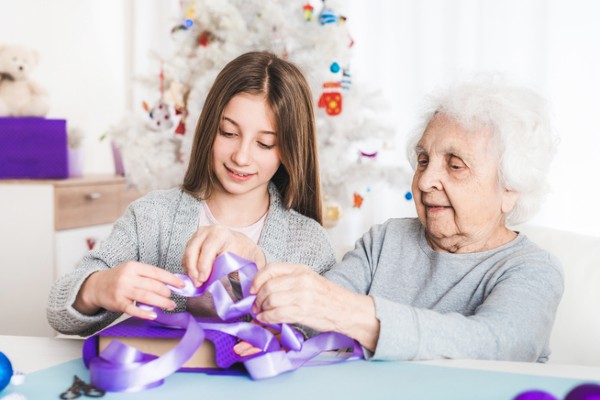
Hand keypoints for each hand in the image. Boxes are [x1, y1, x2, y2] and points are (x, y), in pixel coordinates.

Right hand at [73, 261, 184, 319]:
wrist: (95, 286)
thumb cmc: (118, 278)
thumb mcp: (131, 271)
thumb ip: (147, 275)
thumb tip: (170, 282)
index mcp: (133, 267)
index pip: (156, 272)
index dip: (171, 279)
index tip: (182, 284)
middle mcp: (128, 277)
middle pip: (152, 285)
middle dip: (166, 292)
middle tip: (173, 297)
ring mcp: (122, 290)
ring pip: (146, 296)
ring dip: (161, 302)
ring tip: (170, 305)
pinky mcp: (117, 303)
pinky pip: (133, 309)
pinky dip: (144, 313)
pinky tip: (154, 315)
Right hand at [182, 225, 265, 286]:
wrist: (241, 243)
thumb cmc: (246, 252)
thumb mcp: (254, 260)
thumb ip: (251, 271)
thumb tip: (248, 288)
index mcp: (222, 234)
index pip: (208, 248)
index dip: (204, 264)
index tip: (204, 279)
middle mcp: (208, 231)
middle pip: (193, 250)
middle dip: (194, 269)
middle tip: (198, 284)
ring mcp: (198, 236)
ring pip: (187, 253)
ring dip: (189, 270)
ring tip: (196, 283)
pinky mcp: (192, 242)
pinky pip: (185, 256)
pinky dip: (188, 268)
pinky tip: (195, 277)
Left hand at [250, 263, 380, 350]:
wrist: (346, 309)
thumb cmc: (326, 296)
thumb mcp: (308, 279)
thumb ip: (288, 279)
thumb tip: (263, 286)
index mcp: (301, 270)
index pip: (271, 268)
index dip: (257, 279)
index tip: (252, 289)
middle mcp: (300, 280)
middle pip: (268, 286)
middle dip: (257, 298)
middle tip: (255, 305)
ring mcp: (302, 296)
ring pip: (270, 300)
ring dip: (261, 309)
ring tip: (260, 313)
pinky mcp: (302, 312)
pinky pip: (277, 314)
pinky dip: (267, 318)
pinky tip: (265, 319)